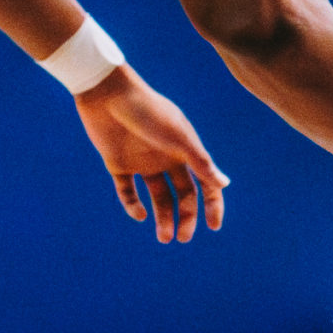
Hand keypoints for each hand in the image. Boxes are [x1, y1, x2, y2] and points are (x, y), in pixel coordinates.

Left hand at [76, 66, 227, 242]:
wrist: (107, 94)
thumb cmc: (149, 112)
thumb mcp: (179, 138)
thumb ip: (201, 162)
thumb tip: (225, 184)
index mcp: (186, 153)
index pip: (205, 185)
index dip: (212, 206)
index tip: (213, 227)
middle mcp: (167, 160)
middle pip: (183, 196)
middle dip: (185, 218)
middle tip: (182, 238)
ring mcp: (142, 163)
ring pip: (157, 198)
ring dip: (162, 218)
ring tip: (164, 237)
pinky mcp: (118, 164)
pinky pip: (127, 191)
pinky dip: (133, 205)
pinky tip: (139, 214)